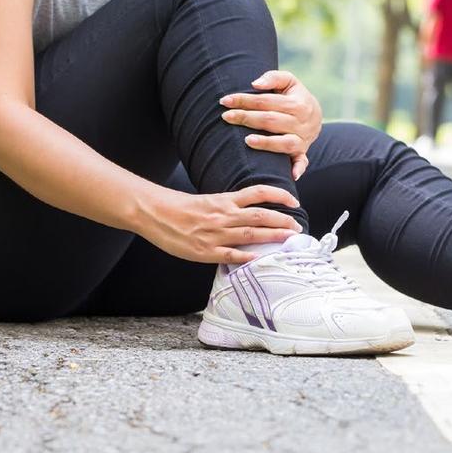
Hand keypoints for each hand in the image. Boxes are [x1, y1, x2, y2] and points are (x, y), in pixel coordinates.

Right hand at [136, 185, 302, 264]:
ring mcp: (216, 234)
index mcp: (224, 200)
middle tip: (297, 227)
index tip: (293, 200)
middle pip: (261, 216)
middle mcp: (224, 215)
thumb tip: (251, 214)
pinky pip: (231, 255)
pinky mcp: (206, 251)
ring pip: (251, 235)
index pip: (258, 193)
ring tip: (289, 239)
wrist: (154, 213)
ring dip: (274, 237)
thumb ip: (229, 207)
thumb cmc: (180, 207)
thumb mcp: (209, 201)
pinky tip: (262, 259)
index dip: (279, 195)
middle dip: (283, 221)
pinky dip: (248, 258)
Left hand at [219, 70, 322, 179]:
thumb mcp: (289, 82)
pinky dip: (299, 168)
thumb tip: (254, 84)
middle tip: (226, 117)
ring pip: (284, 143)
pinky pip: (302, 162)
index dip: (245, 100)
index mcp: (298, 103)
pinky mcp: (303, 152)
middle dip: (246, 118)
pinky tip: (291, 175)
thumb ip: (273, 78)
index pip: (266, 101)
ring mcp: (303, 139)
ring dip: (266, 143)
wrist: (316, 115)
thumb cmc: (295, 96)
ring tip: (247, 141)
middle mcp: (302, 122)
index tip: (225, 101)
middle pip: (271, 121)